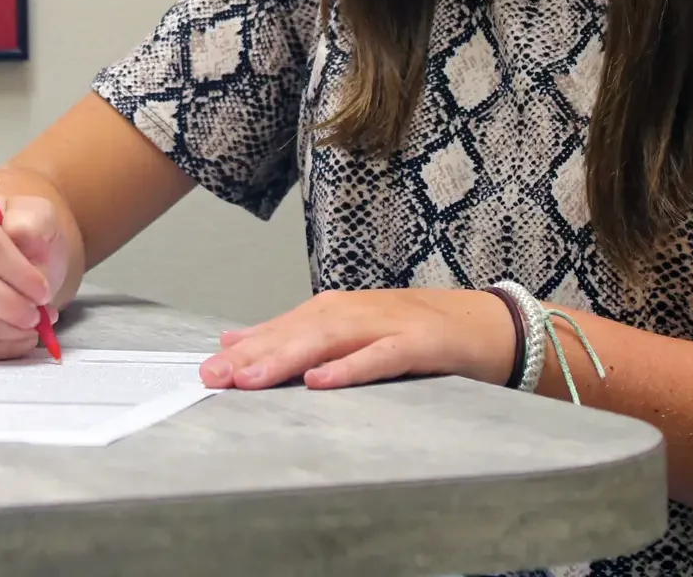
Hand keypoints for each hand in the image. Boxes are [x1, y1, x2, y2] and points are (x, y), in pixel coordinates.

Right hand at [0, 192, 69, 360]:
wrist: (17, 252)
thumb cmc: (24, 232)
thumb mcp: (39, 215)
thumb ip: (33, 220)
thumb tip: (18, 234)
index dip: (15, 271)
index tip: (42, 291)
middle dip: (4, 303)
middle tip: (36, 316)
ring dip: (0, 328)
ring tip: (33, 327)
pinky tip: (17, 340)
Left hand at [199, 288, 515, 390]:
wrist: (486, 325)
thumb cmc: (413, 332)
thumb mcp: (350, 331)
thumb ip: (295, 336)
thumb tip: (236, 339)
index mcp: (336, 311)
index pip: (282, 328)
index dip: (244, 348)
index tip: (206, 370)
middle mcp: (355, 312)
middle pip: (298, 331)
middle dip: (254, 354)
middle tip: (216, 376)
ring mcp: (387, 324)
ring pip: (330, 340)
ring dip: (288, 358)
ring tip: (252, 379)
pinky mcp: (418, 343)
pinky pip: (379, 357)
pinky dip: (350, 368)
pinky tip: (321, 382)